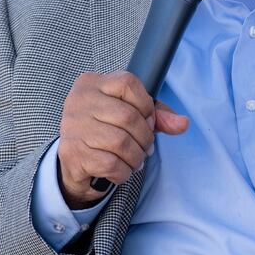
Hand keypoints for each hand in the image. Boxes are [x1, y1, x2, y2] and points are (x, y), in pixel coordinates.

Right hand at [58, 71, 188, 208]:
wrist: (76, 161)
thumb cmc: (106, 130)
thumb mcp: (132, 115)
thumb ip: (158, 116)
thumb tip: (183, 123)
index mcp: (92, 83)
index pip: (128, 83)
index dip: (146, 106)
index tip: (148, 121)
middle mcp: (79, 100)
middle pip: (128, 116)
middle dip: (145, 137)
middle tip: (146, 147)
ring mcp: (73, 127)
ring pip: (120, 142)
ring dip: (136, 157)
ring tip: (136, 160)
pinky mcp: (72, 153)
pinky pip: (110, 164)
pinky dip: (124, 172)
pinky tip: (122, 170)